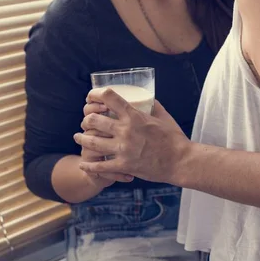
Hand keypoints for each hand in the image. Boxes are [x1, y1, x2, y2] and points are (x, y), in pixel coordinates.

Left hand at [74, 88, 190, 183]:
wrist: (181, 161)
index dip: (95, 94)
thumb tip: (146, 97)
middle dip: (86, 120)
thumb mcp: (163, 116)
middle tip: (85, 122)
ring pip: (92, 142)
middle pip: (94, 120)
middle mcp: (125, 130)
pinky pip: (99, 166)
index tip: (91, 96)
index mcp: (134, 116)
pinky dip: (88, 165)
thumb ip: (152, 105)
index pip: (108, 97)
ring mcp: (123, 149)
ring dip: (81, 139)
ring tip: (78, 138)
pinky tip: (83, 163)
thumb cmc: (174, 138)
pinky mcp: (123, 166)